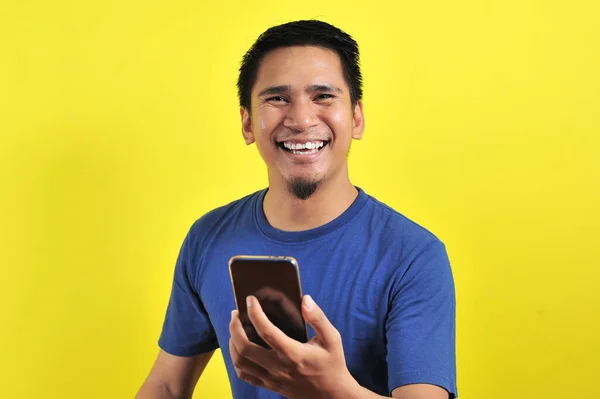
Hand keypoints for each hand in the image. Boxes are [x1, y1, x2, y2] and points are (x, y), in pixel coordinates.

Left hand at [229, 295, 360, 398]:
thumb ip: (318, 318)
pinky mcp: (270, 385)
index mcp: (293, 353)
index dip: (254, 313)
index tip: (250, 300)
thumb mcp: (332, 339)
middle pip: (244, 347)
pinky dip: (236, 360)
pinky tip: (239, 347)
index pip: (266, 331)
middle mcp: (279, 367)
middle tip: (236, 313)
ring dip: (232, 342)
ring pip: (240, 362)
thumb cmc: (332, 364)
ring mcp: (272, 378)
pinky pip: (245, 375)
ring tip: (235, 328)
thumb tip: (305, 299)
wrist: (332, 395)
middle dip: (235, 327)